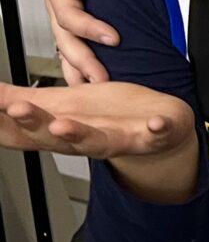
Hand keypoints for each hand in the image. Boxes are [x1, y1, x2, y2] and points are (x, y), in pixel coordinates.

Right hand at [0, 81, 197, 196]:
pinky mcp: (152, 136)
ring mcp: (119, 139)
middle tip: (17, 110)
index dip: (3, 124)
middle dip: (34, 123)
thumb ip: (17, 99)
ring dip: (79, 134)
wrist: (159, 131)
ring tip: (62, 125)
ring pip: (96, 141)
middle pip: (54, 136)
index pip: (23, 131)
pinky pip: (155, 134)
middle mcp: (85, 139)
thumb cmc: (106, 116)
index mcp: (59, 130)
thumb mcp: (57, 104)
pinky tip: (155, 123)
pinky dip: (156, 129)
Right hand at [43, 0, 138, 84]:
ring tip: (95, 82)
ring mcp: (69, 2)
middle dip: (83, 53)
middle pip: (64, 29)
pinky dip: (76, 63)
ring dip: (77, 64)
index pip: (66, 4)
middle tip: (105, 71)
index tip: (110, 37)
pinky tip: (86, 80)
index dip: (86, 24)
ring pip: (64, 40)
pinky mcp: (81, 13)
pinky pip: (72, 42)